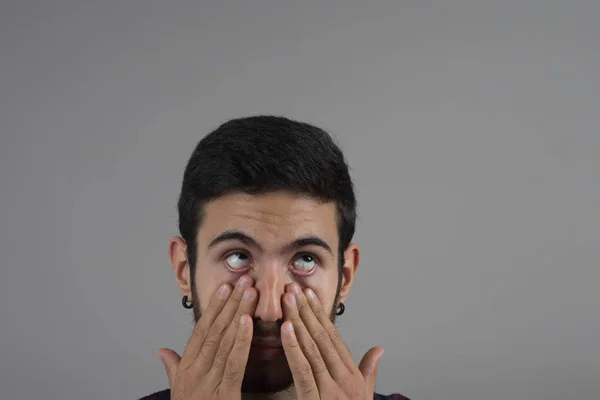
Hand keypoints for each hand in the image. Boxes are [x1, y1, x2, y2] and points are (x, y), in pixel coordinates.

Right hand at [157, 276, 257, 399]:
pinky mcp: (223, 394)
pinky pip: (233, 363)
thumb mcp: (179, 390)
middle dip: (230, 304)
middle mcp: (194, 372)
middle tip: (244, 281)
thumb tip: (161, 350)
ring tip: (250, 293)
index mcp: (186, 368)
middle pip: (215, 331)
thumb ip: (172, 368)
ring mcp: (207, 383)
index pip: (202, 331)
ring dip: (238, 314)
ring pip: (224, 342)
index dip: (214, 308)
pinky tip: (248, 323)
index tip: (225, 287)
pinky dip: (241, 341)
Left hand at [281, 283, 383, 399]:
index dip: (320, 314)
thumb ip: (370, 371)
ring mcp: (329, 389)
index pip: (334, 338)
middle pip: (322, 337)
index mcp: (352, 375)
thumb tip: (378, 349)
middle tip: (293, 288)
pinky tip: (285, 328)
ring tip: (288, 299)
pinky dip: (293, 348)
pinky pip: (302, 370)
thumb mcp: (364, 394)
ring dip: (298, 320)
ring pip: (311, 348)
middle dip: (306, 310)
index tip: (309, 294)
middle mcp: (342, 378)